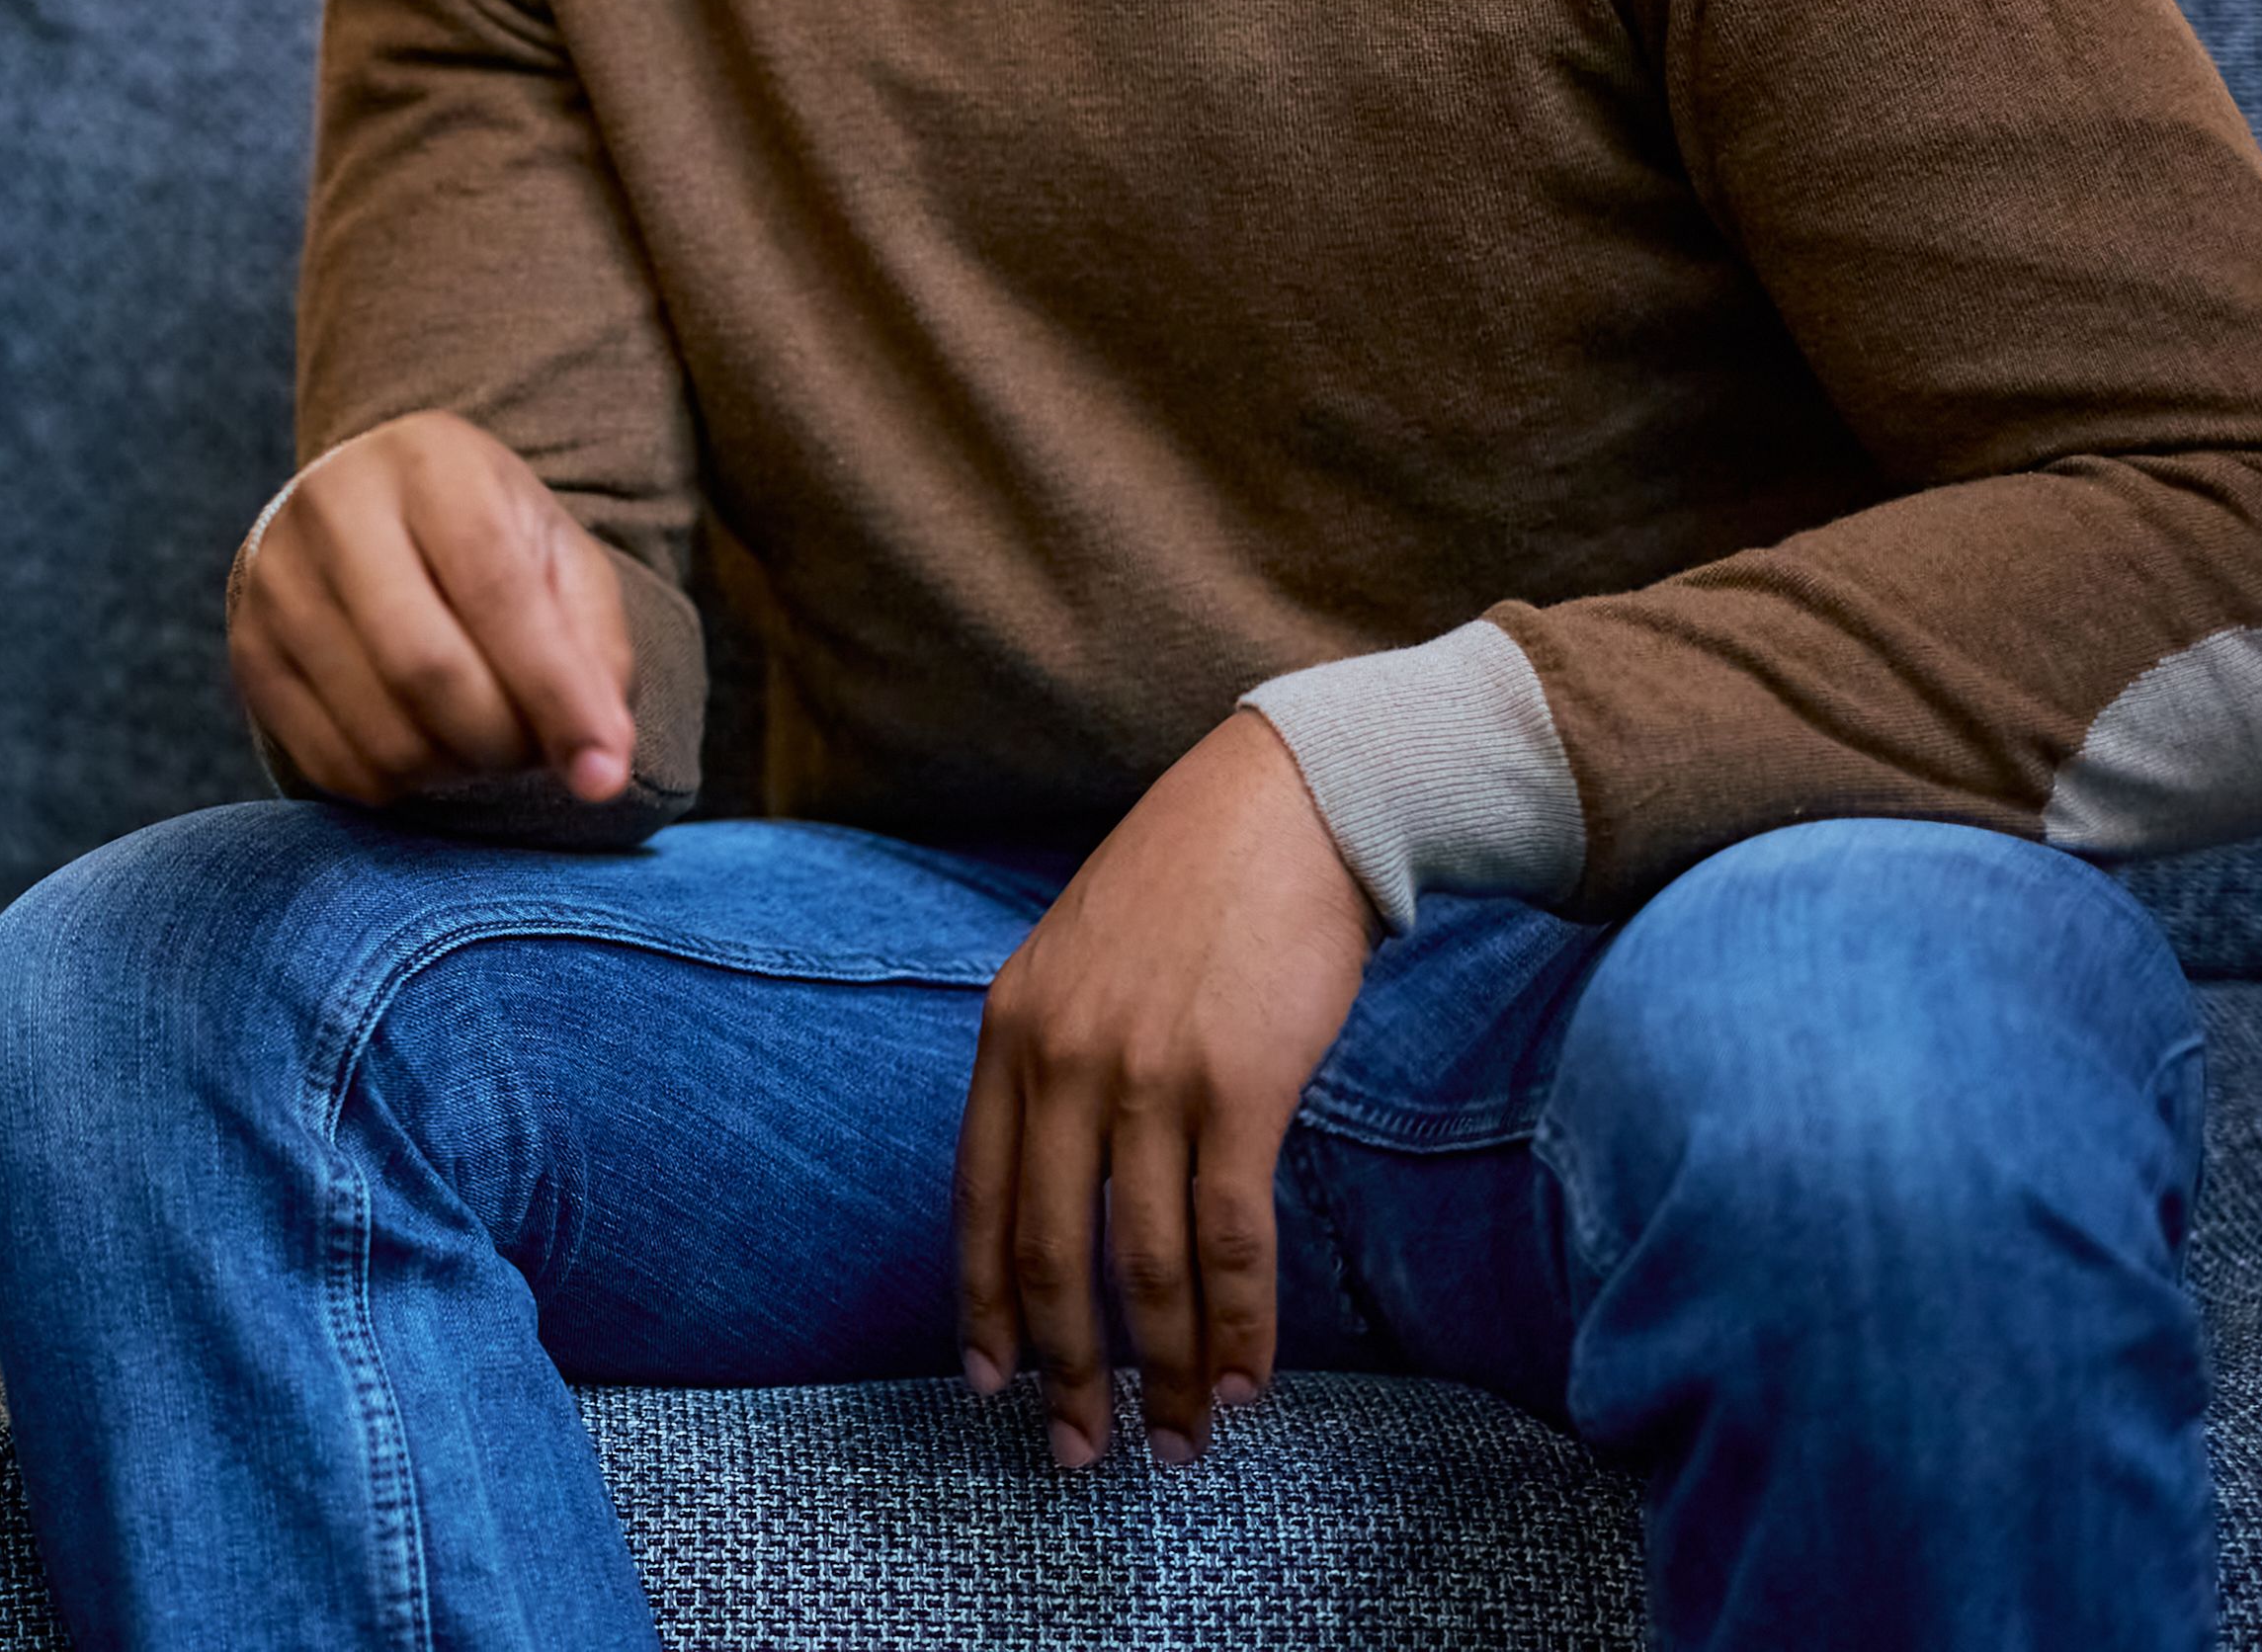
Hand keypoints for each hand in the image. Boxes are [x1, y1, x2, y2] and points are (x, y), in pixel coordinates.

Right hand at [230, 413, 638, 805]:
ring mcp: (276, 581)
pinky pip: (333, 765)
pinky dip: (400, 784)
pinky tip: (423, 741)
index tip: (604, 774)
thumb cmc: (486, 544)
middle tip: (533, 750)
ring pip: (380, 733)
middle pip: (424, 668)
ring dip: (455, 769)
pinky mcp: (249, 652)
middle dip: (502, 741)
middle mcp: (332, 506)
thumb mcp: (559, 562)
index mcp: (429, 460)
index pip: (495, 587)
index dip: (555, 691)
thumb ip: (596, 656)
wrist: (369, 519)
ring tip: (480, 736)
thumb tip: (600, 770)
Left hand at [952, 710, 1377, 1471]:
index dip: (984, 1304)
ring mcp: (1148, 1077)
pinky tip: (1244, 1381)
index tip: (991, 1383)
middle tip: (1082, 1453)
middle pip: (1051, 1252)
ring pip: (1146, 1264)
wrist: (1285, 807)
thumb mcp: (1078, 962)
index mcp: (1009, 1033)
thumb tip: (1062, 1180)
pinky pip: (1232, 1239)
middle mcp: (1063, 1061)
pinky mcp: (1241, 1088)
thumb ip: (1057, 1062)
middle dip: (1067, 1368)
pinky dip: (1238, 1324)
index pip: (977, 1200)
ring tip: (1180, 1443)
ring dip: (1166, 1371)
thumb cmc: (1188, 888)